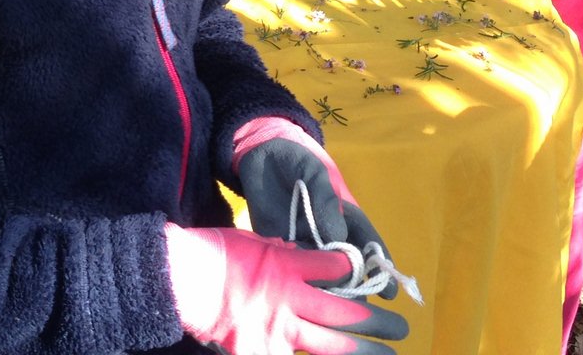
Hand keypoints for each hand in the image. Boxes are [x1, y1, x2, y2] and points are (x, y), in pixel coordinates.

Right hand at [165, 224, 407, 354]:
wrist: (181, 279)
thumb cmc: (212, 252)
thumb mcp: (251, 240)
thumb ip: (282, 252)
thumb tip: (304, 256)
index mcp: (289, 267)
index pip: (335, 270)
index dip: (355, 275)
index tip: (368, 279)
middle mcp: (292, 301)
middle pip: (345, 314)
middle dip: (377, 323)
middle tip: (401, 329)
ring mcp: (279, 333)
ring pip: (331, 348)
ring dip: (362, 353)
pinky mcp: (262, 353)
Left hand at [235, 122, 397, 299]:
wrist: (261, 150)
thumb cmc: (298, 159)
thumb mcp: (316, 173)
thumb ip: (326, 202)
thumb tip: (337, 238)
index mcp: (346, 218)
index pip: (369, 246)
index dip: (381, 268)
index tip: (388, 291)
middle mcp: (328, 235)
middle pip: (346, 267)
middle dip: (353, 286)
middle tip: (356, 307)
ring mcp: (303, 241)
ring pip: (319, 272)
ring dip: (324, 287)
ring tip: (327, 304)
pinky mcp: (277, 243)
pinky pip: (290, 265)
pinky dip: (295, 277)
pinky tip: (297, 289)